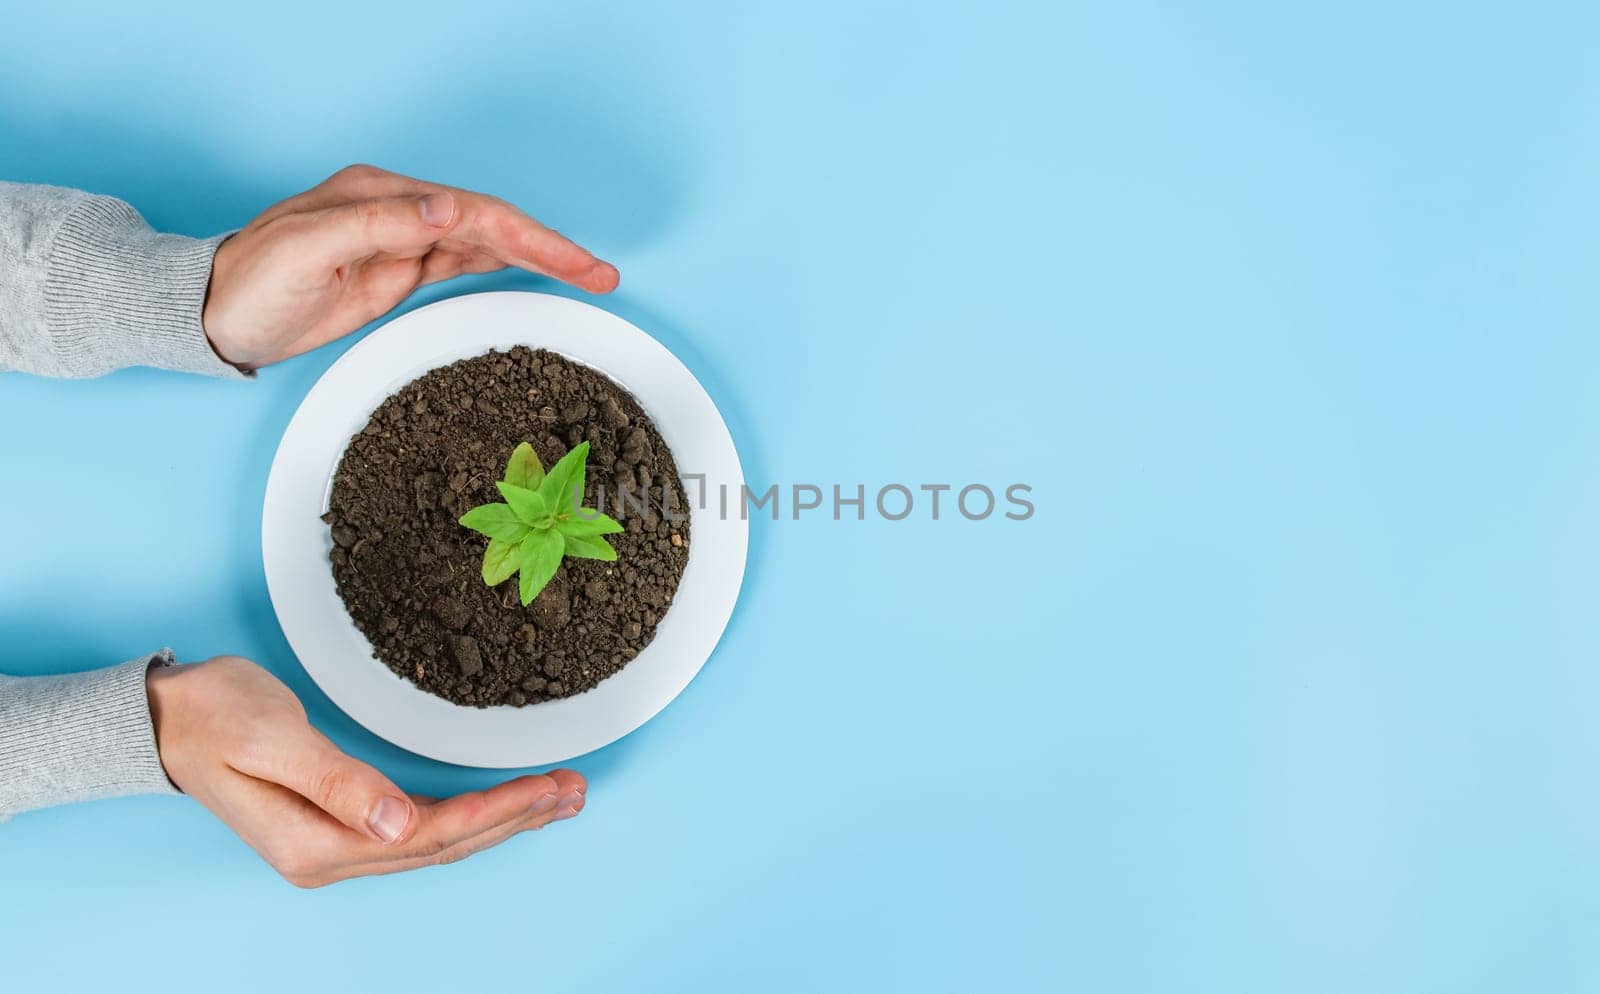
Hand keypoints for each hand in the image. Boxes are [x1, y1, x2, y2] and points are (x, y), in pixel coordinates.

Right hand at [147, 655, 584, 887]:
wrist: (165, 718)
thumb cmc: (212, 717)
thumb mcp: (270, 740)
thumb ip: (335, 783)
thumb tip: (396, 827)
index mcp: (316, 845)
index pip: (428, 836)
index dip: (494, 811)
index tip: (545, 785)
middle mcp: (331, 855)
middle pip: (445, 845)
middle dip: (515, 818)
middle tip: (576, 790)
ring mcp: (338, 844)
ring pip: (439, 839)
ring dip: (502, 818)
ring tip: (560, 797)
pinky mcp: (344, 823)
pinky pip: (422, 827)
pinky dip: (471, 811)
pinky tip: (505, 801)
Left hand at [201, 163, 620, 369]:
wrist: (216, 315)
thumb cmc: (252, 282)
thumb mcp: (309, 248)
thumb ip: (381, 225)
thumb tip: (448, 210)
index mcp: (381, 196)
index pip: (472, 213)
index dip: (529, 237)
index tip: (573, 261)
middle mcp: (398, 211)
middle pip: (492, 226)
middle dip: (551, 249)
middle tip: (603, 274)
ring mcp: (401, 241)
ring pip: (486, 244)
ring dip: (538, 258)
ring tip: (591, 276)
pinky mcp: (398, 271)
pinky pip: (464, 263)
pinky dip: (505, 267)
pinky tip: (534, 271)